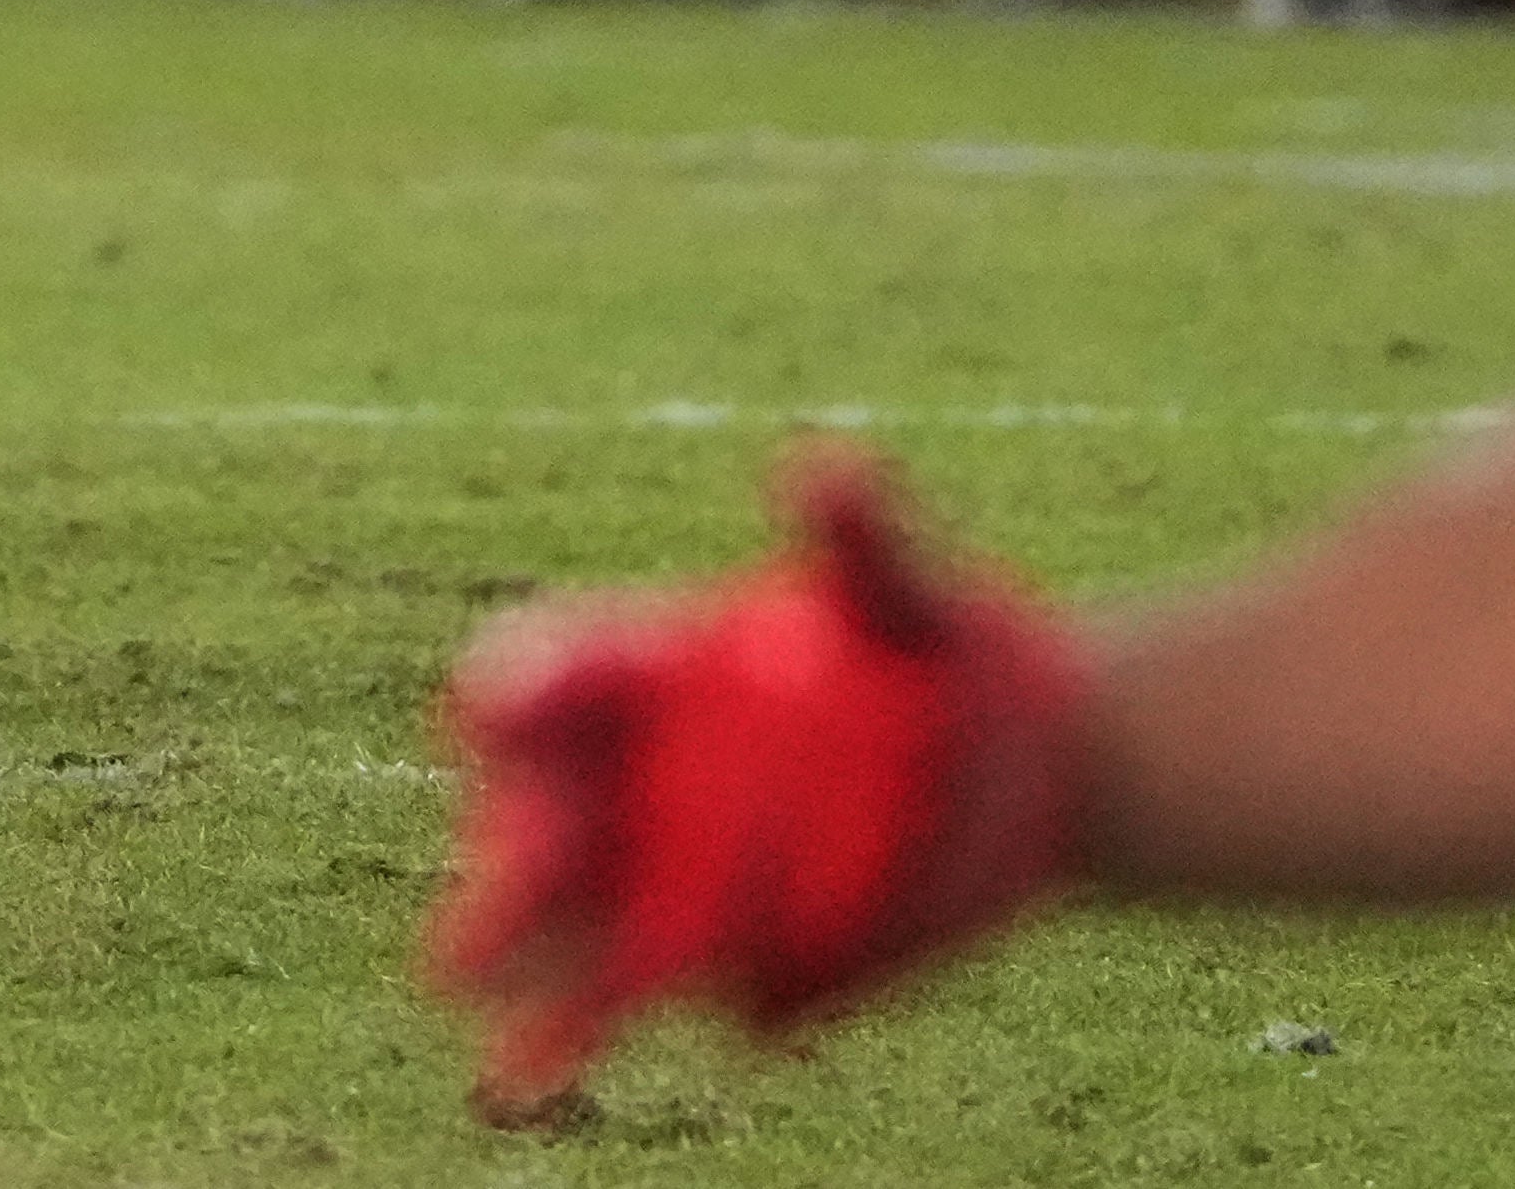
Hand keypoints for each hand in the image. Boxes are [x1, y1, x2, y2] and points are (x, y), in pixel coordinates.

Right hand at [436, 449, 1102, 1115]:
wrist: (1038, 770)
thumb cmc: (946, 647)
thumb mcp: (913, 589)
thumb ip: (864, 537)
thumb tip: (824, 461)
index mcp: (645, 669)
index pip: (552, 671)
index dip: (520, 679)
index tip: (501, 694)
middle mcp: (632, 780)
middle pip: (538, 820)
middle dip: (505, 864)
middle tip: (476, 906)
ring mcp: (671, 880)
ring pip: (575, 933)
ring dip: (535, 968)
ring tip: (481, 1016)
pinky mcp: (731, 966)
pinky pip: (680, 994)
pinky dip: (655, 1008)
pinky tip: (583, 1054)